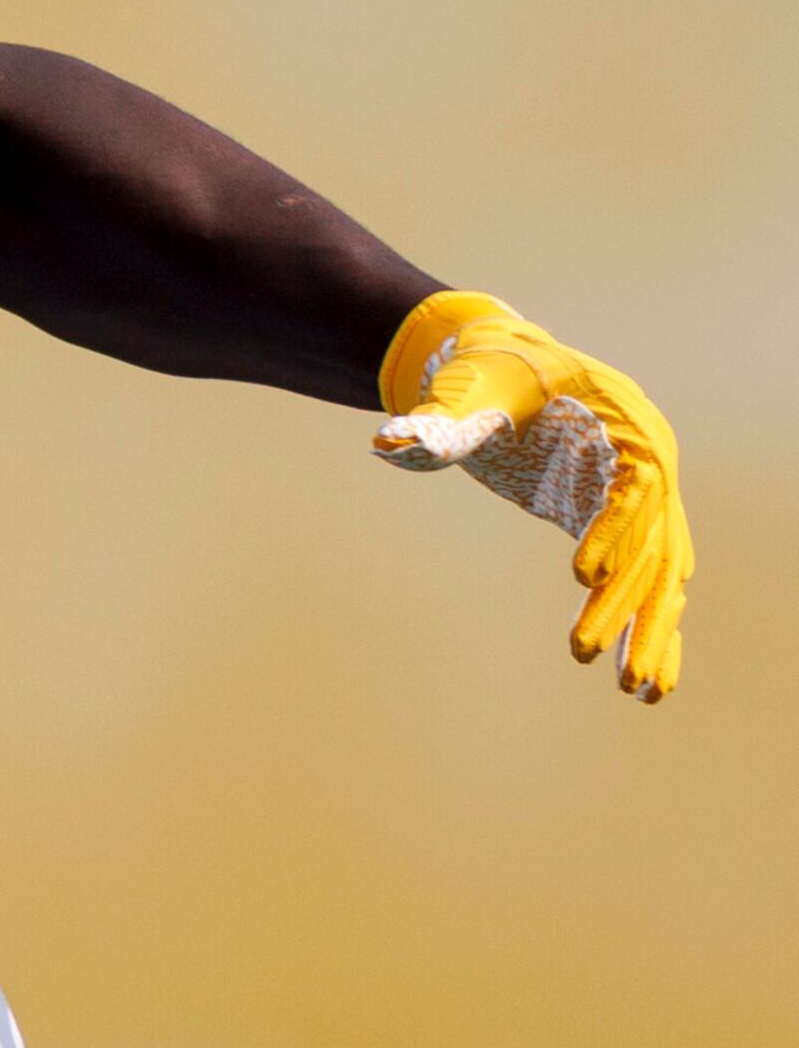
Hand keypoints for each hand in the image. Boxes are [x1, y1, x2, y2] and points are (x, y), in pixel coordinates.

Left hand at [374, 291, 689, 700]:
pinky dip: (644, 624)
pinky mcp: (615, 519)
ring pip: (659, 573)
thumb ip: (439, 419)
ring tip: (635, 689)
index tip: (581, 577)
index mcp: (624, 423)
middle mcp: (649, 462)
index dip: (613, 532)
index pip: (633, 487)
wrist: (498, 357)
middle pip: (653, 543)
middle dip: (628, 603)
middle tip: (594, 656)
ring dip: (648, 630)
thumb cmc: (486, 366)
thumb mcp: (467, 385)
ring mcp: (640, 495)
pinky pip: (643, 578)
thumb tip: (388, 443)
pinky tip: (644, 681)